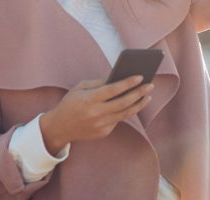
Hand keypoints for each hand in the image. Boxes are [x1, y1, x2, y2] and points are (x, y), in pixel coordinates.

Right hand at [39, 76, 154, 154]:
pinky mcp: (103, 133)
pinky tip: (134, 104)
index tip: (140, 76)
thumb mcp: (80, 88)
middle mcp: (96, 113)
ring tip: (148, 96)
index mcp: (89, 99)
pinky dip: (126, 112)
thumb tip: (119, 78)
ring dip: (139, 104)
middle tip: (150, 85)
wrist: (59, 127)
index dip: (128, 83)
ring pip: (125, 114)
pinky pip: (118, 120)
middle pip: (123, 103)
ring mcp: (100, 125)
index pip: (113, 90)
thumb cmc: (71, 103)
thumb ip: (99, 83)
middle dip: (139, 93)